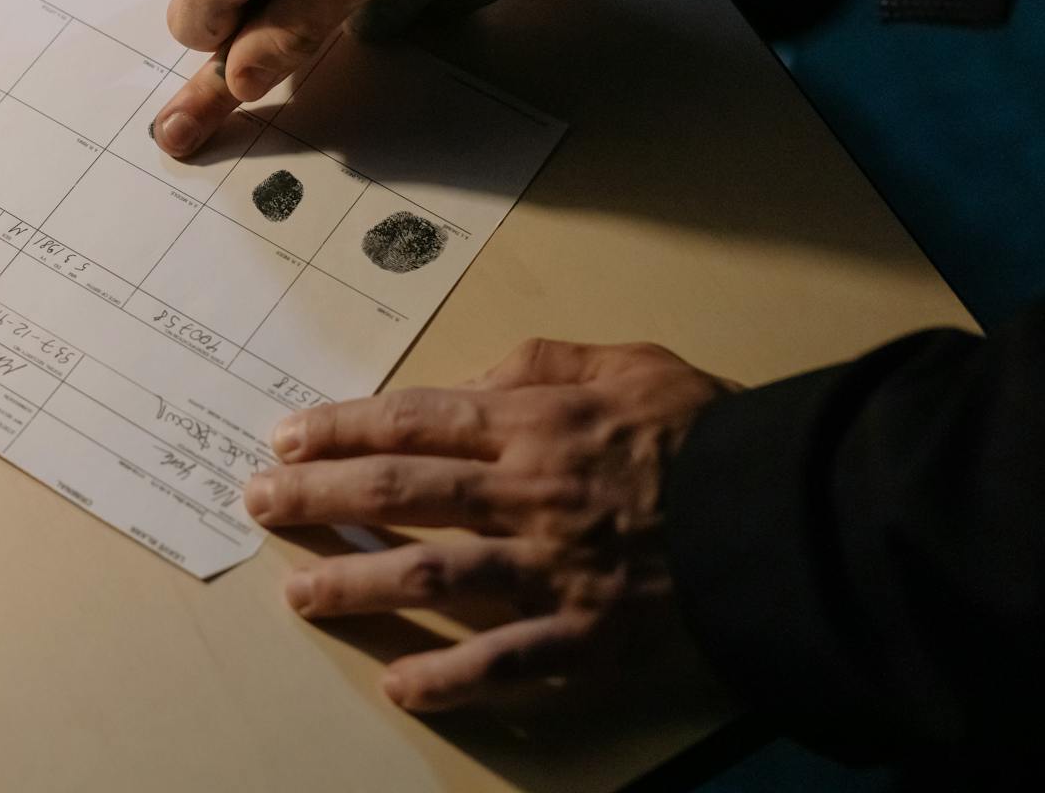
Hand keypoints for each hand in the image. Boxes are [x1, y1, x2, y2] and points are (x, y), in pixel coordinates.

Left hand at [244, 339, 735, 711]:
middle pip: (399, 492)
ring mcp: (552, 569)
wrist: (786, 511)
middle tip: (258, 500)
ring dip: (356, 583)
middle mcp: (527, 492)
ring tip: (298, 591)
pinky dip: (450, 678)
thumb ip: (547, 361)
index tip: (286, 436)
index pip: (412, 421)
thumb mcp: (630, 361)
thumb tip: (477, 372)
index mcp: (534, 423)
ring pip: (431, 575)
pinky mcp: (585, 635)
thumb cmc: (709, 431)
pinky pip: (505, 662)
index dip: (340, 428)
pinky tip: (399, 683)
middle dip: (317, 495)